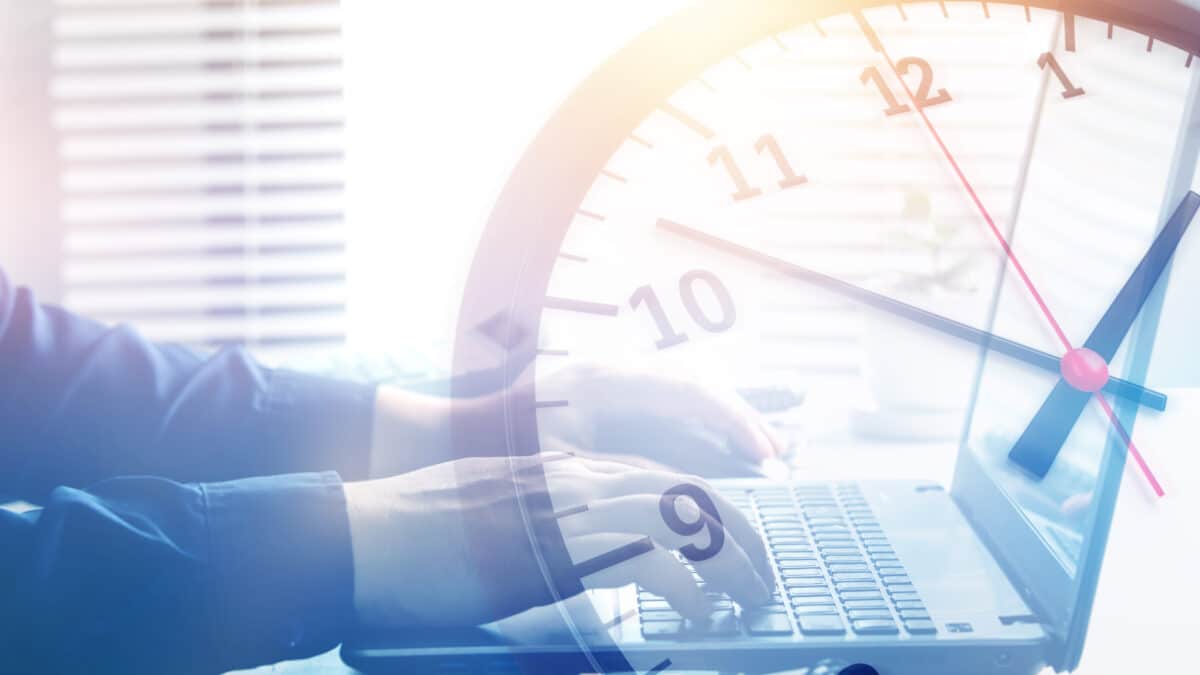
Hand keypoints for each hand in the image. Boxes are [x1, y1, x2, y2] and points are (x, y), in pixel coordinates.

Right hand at [343, 453, 773, 627]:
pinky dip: (688, 588)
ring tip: (755, 597)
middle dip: (738, 531)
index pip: (657, 474)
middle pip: (684, 488)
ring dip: (729, 560)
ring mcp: (566, 505)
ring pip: (681, 516)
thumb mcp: (493, 521)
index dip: (706, 504)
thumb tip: (582, 561)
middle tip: (765, 572)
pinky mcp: (558, 545)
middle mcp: (573, 476)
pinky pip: (649, 559)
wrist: (361, 536)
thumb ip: (546, 531)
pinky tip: (704, 616)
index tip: (737, 538)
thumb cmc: (414, 536)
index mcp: (560, 469)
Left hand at [534, 364, 782, 468]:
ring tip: (762, 448)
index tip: (762, 453)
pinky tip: (724, 442)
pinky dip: (702, 417)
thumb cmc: (512, 453)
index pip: (687, 389)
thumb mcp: (568, 468)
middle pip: (695, 381)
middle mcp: (615, 369)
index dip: (731, 418)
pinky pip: (671, 397)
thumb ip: (626, 473)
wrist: (470, 435)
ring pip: (687, 386)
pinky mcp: (614, 391)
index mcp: (605, 382)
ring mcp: (614, 376)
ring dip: (725, 415)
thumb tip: (688, 488)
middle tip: (775, 454)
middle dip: (739, 416)